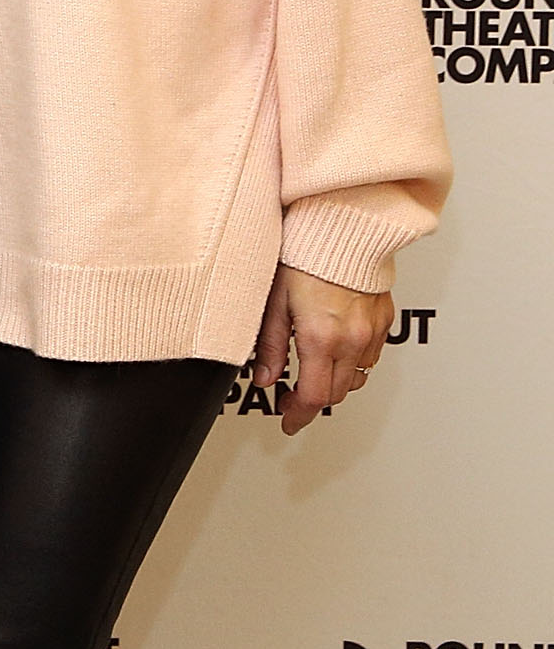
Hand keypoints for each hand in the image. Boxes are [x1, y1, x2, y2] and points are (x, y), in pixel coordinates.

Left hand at [255, 263, 392, 435]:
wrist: (342, 227)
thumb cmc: (303, 254)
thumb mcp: (273, 301)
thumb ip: (269, 345)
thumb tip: (265, 378)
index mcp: (321, 338)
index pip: (314, 396)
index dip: (298, 415)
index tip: (288, 420)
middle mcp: (351, 339)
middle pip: (336, 392)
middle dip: (312, 401)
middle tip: (291, 399)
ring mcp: (370, 331)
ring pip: (356, 377)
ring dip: (334, 383)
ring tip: (310, 374)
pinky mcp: (382, 320)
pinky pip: (370, 356)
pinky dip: (352, 363)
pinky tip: (335, 352)